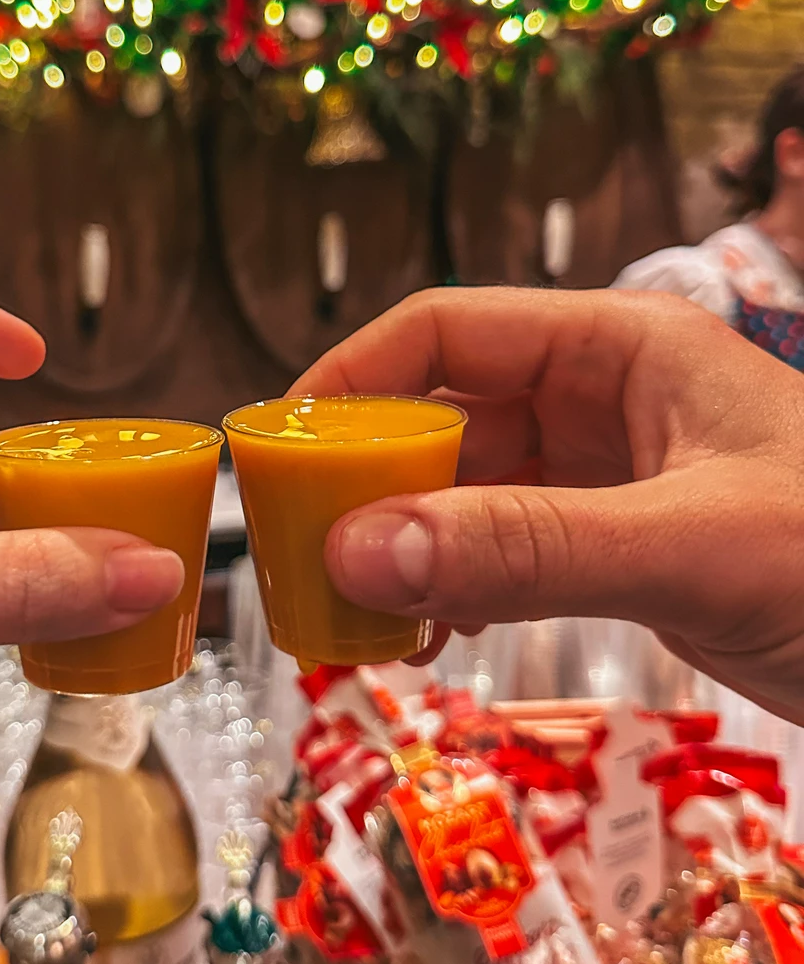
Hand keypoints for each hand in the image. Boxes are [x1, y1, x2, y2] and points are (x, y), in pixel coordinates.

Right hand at [295, 286, 803, 724]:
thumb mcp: (688, 546)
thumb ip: (524, 549)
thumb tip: (356, 555)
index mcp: (620, 346)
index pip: (448, 328)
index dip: (351, 379)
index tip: (275, 447)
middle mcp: (602, 399)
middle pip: (444, 412)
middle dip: (370, 478)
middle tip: (302, 554)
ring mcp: (606, 475)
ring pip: (467, 490)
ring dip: (405, 543)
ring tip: (351, 612)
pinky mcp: (617, 544)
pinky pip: (504, 550)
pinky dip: (454, 587)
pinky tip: (426, 636)